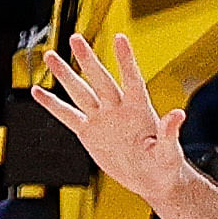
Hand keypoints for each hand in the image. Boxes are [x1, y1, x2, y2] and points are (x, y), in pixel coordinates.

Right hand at [30, 32, 192, 204]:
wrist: (151, 179)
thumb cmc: (166, 165)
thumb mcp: (169, 152)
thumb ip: (170, 132)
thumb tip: (178, 115)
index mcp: (139, 109)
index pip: (132, 79)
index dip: (126, 60)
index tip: (120, 38)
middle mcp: (118, 109)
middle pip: (100, 80)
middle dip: (88, 60)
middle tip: (76, 39)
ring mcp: (102, 119)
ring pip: (80, 92)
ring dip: (66, 75)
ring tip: (50, 57)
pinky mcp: (89, 133)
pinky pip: (68, 116)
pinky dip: (53, 105)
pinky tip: (39, 92)